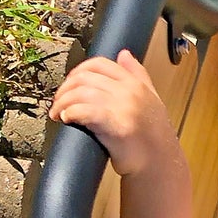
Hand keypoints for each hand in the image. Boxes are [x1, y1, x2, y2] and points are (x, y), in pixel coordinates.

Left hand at [51, 51, 179, 176]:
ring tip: (58, 113)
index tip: (69, 83)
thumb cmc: (153, 136)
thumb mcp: (150, 98)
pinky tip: (66, 119)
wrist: (160, 162)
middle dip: (65, 89)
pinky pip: (84, 110)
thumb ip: (138, 74)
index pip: (100, 64)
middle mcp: (130, 91)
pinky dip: (70, 112)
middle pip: (85, 78)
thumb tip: (124, 55)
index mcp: (136, 83)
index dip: (78, 71)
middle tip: (58, 102)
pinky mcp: (115, 124)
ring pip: (81, 92)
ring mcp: (123, 106)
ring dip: (63, 102)